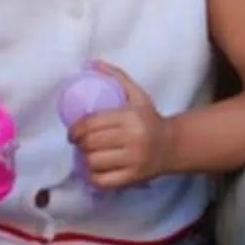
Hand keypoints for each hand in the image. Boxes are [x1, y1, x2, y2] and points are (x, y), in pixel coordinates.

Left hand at [68, 61, 172, 188]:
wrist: (172, 145)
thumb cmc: (150, 119)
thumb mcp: (137, 95)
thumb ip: (116, 77)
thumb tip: (90, 63)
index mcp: (131, 117)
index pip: (92, 124)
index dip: (75, 129)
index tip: (72, 133)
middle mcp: (133, 139)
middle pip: (90, 143)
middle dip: (79, 144)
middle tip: (79, 143)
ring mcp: (133, 161)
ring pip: (94, 162)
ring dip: (85, 159)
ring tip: (88, 154)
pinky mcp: (133, 178)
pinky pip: (102, 181)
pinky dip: (93, 176)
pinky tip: (94, 169)